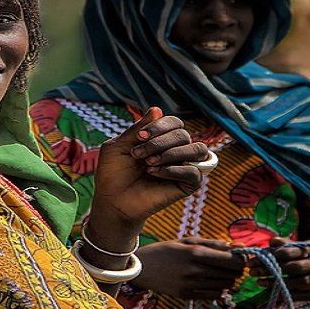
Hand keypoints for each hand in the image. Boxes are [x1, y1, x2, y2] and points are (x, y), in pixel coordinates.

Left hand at [89, 107, 206, 234]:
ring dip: (171, 153)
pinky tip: (154, 173)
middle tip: (137, 155)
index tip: (139, 137)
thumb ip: (137, 129)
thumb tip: (157, 109)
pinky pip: (195, 172)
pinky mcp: (187, 185)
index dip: (159, 125)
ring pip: (197, 149)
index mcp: (161, 139)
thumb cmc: (113, 172)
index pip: (174, 123)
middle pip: (182, 134)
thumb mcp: (119, 146)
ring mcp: (183, 167)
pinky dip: (174, 170)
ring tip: (148, 163)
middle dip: (159, 142)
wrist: (112, 200)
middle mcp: (175, 150)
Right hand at [132, 238, 246, 298]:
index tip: (238, 257)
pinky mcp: (187, 295)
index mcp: (195, 253)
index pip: (232, 260)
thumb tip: (236, 245)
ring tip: (217, 272)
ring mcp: (191, 285)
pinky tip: (209, 281)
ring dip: (226, 279)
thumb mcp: (186, 241)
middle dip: (235, 269)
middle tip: (228, 264)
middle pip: (231, 274)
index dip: (240, 259)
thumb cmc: (164, 250)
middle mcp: (195, 270)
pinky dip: (218, 289)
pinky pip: (214, 295)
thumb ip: (212, 243)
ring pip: (225, 286)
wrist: (141, 268)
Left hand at [249, 237, 309, 300]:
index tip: (256, 259)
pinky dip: (295, 295)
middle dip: (274, 270)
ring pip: (304, 281)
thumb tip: (272, 240)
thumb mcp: (300, 247)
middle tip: (254, 272)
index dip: (275, 254)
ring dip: (282, 284)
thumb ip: (286, 244)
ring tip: (262, 282)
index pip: (294, 250)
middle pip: (298, 267)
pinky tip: (279, 294)